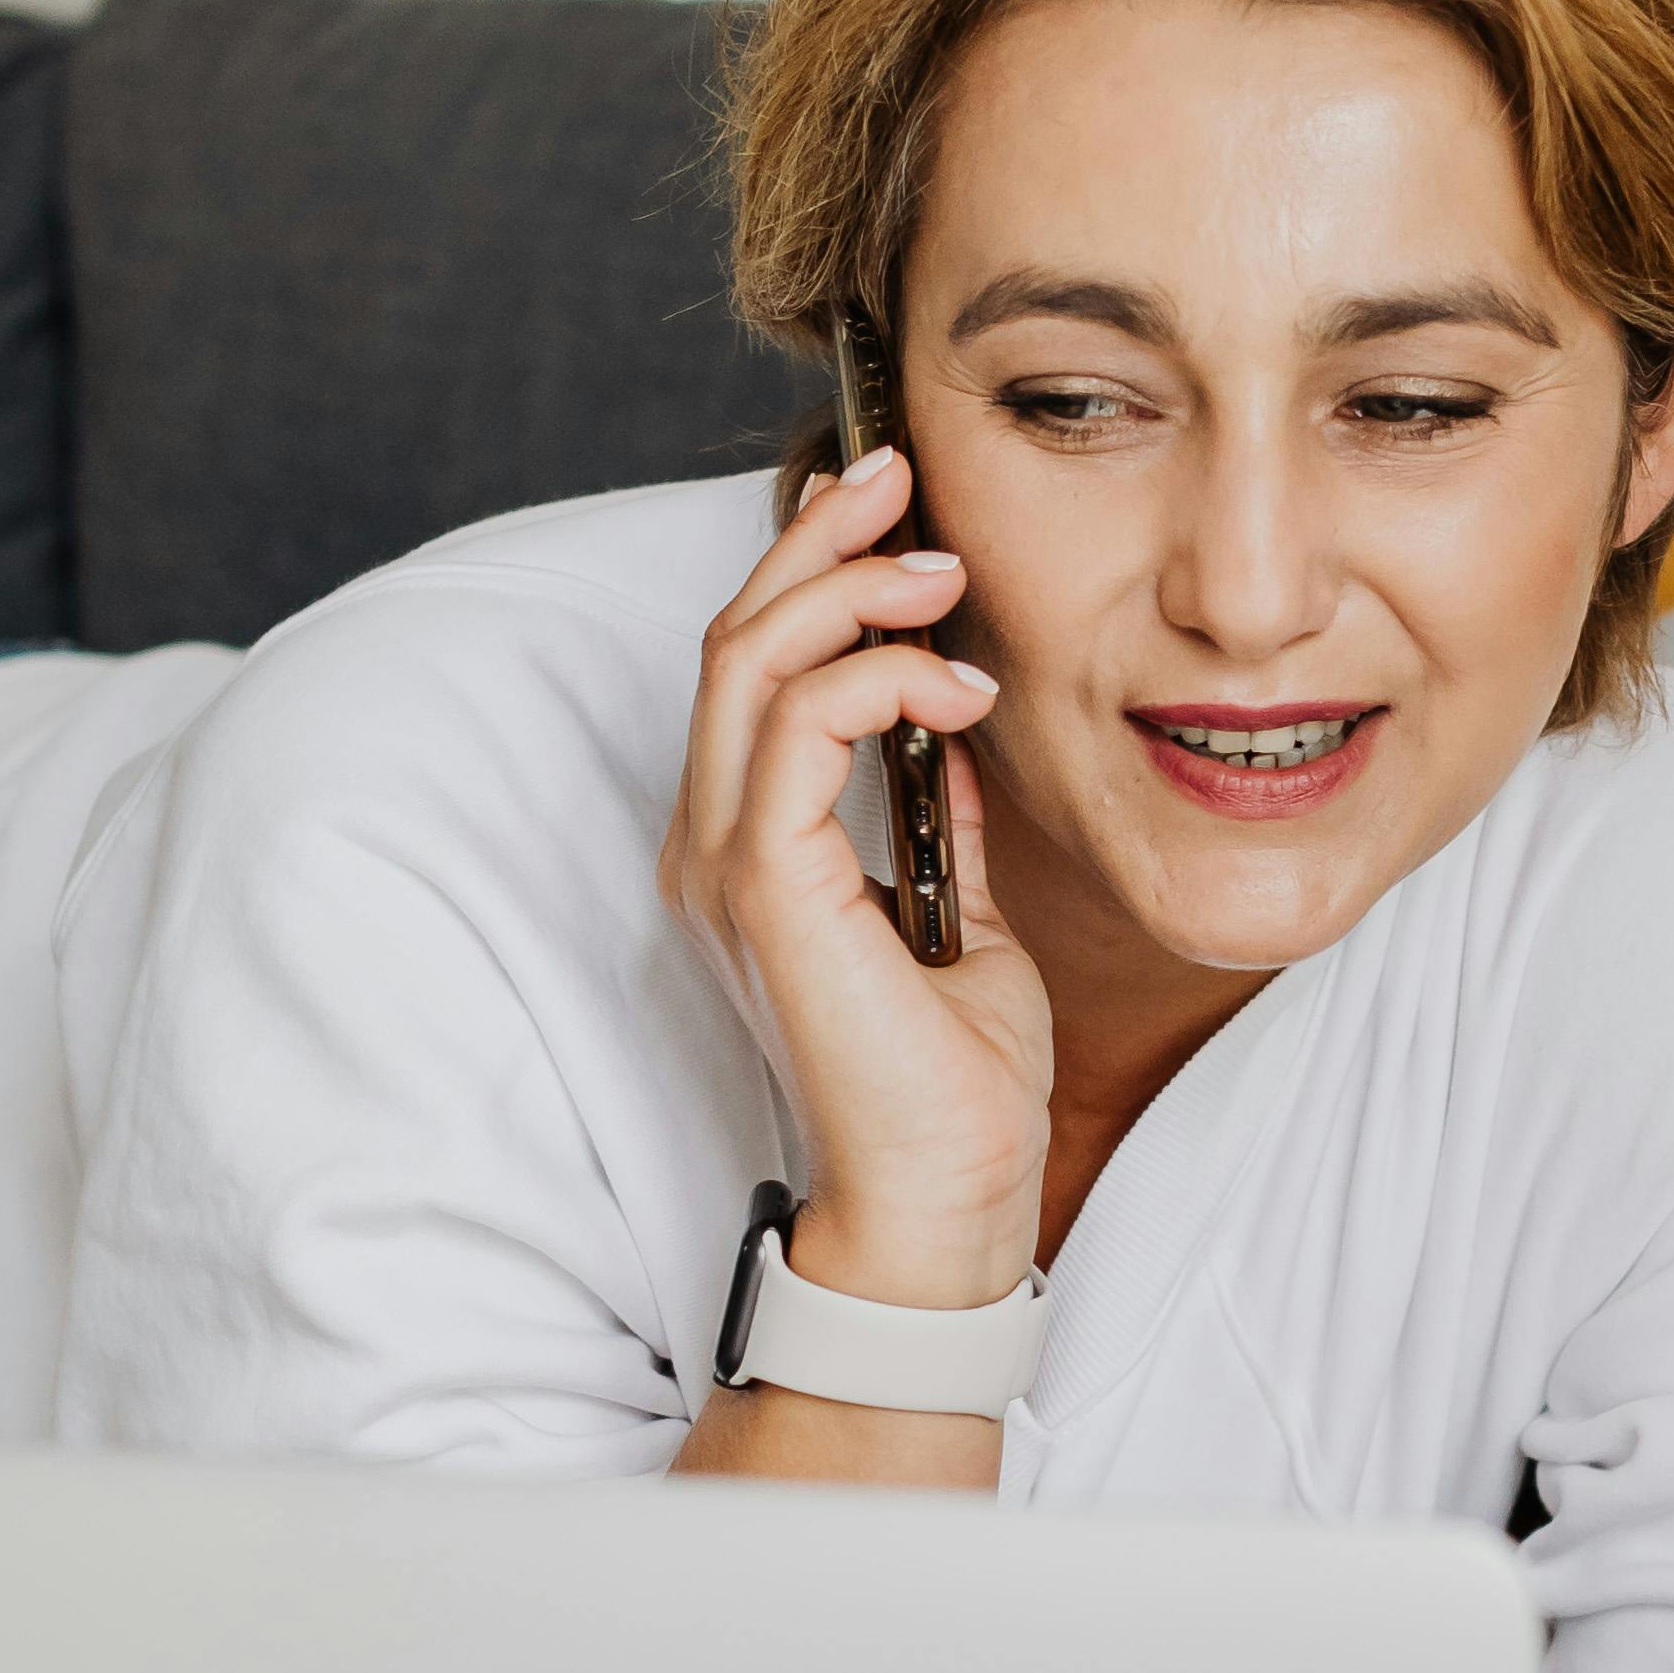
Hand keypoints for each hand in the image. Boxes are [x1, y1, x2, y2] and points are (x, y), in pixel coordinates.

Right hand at [658, 449, 1054, 1308]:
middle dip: (818, 538)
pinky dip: (877, 676)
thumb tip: (949, 721)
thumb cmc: (952, 1075)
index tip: (896, 513)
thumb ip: (935, 814)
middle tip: (901, 477)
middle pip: (735, 638)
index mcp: (752, 847)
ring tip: (942, 570)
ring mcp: (728, 864)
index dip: (812, 571)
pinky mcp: (766, 886)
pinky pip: (797, 726)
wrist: (946, 1196)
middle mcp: (714, 844)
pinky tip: (957, 687)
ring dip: (847, 588)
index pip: (754, 670)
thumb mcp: (959, 907)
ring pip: (750, 661)